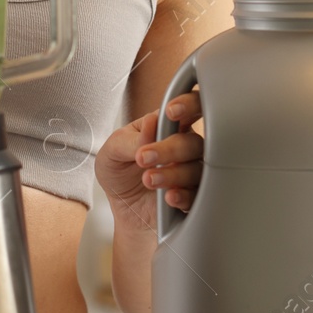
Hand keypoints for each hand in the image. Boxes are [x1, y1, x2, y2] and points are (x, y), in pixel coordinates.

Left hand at [96, 87, 204, 231]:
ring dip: (172, 174)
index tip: (172, 112)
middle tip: (143, 158)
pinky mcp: (194, 197)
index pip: (189, 107)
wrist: (121, 208)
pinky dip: (184, 195)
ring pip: (197, 169)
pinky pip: (199, 196)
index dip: (188, 104)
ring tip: (148, 180)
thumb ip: (131, 138)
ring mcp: (192, 172)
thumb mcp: (112, 151)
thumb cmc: (119, 171)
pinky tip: (168, 197)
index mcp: (168, 127)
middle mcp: (185, 147)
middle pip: (194, 142)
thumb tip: (152, 124)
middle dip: (170, 149)